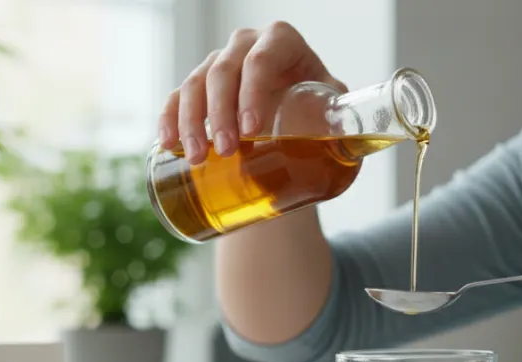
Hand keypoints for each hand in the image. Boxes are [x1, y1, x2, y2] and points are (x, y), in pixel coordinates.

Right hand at [158, 21, 345, 164]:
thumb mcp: (335, 107)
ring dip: (190, 120)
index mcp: (281, 42)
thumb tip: (353, 133)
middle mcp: (246, 45)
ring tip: (197, 158)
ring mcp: (219, 63)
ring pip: (195, 83)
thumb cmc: (320, 109)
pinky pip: (175, 96)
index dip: (252, 92)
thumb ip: (344, 116)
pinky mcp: (198, 86)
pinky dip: (169, 118)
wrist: (299, 119)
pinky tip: (167, 143)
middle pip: (224, 72)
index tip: (252, 130)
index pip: (262, 60)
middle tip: (226, 151)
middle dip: (220, 113)